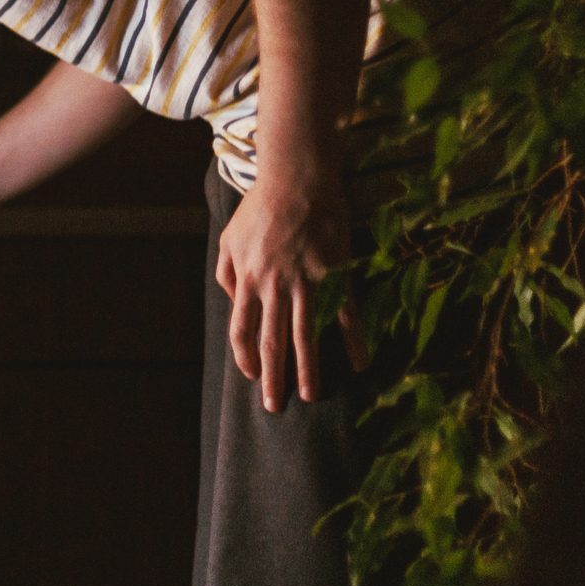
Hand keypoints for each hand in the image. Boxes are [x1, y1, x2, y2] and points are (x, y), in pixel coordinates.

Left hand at [215, 170, 366, 411]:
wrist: (298, 179)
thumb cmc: (261, 207)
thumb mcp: (229, 237)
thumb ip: (226, 272)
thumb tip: (232, 300)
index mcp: (248, 279)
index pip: (242, 329)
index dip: (246, 357)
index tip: (252, 376)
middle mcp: (275, 286)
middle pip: (272, 341)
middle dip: (273, 377)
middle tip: (275, 407)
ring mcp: (307, 281)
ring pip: (306, 335)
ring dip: (308, 369)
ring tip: (309, 395)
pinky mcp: (336, 273)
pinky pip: (344, 314)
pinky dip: (352, 341)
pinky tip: (358, 363)